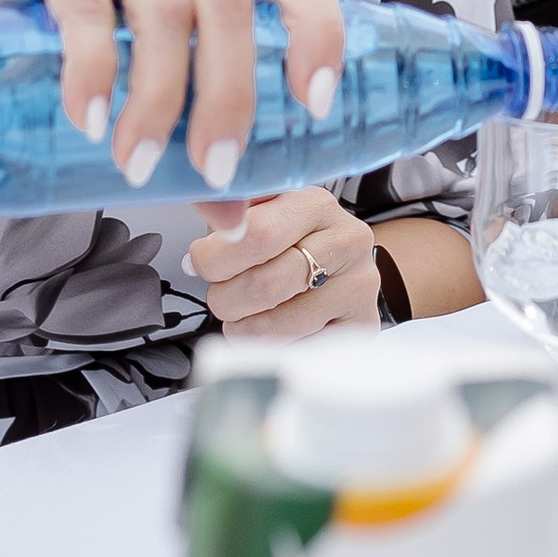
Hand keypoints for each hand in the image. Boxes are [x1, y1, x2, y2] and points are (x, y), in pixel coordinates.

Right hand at [0, 0, 343, 181]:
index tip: (316, 106)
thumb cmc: (78, 29)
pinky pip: (83, 5)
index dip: (318, 31)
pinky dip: (93, 69)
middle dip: (229, 94)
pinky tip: (88, 119)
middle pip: (228, 2)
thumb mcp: (143, 72)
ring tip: (138, 164)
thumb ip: (190, 136)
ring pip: (162, 6)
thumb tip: (235, 219)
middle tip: (214, 170)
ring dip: (158, 97)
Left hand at [188, 186, 381, 334]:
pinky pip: (296, 352)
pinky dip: (271, 348)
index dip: (215, 257)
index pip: (257, 234)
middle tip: (221, 294)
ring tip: (247, 313)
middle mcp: (346, 241)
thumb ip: (228, 217)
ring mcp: (359, 286)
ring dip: (243, 328)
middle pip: (264, 286)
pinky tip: (274, 328)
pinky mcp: (361, 325)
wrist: (339, 263)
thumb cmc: (289, 240)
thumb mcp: (259, 213)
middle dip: (225, 298)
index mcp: (316, 204)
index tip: (200, 262)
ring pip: (275, 327)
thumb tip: (196, 248)